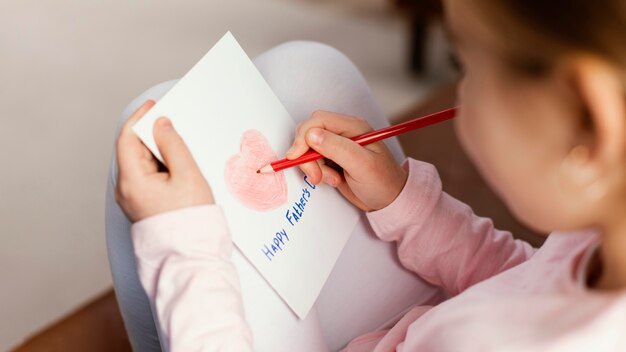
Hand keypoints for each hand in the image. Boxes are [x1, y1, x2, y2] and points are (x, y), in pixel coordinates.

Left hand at [115, 100, 213, 222]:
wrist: (192, 256)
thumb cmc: (190, 221)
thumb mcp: (187, 175)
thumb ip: (173, 145)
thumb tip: (161, 125)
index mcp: (131, 181)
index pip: (127, 139)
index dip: (140, 119)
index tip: (153, 106)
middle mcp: (126, 191)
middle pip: (133, 151)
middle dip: (152, 135)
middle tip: (173, 123)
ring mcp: (134, 200)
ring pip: (142, 164)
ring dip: (158, 151)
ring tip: (180, 146)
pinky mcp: (144, 205)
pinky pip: (148, 178)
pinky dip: (161, 166)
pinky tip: (177, 166)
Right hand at [286, 111, 406, 211]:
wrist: (389, 201)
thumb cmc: (383, 182)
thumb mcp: (362, 165)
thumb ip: (337, 148)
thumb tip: (311, 135)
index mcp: (353, 127)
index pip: (318, 121)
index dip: (303, 137)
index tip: (296, 157)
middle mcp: (343, 133)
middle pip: (309, 133)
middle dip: (307, 155)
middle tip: (316, 175)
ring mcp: (337, 146)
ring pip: (309, 149)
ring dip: (314, 167)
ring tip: (332, 179)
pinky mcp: (333, 159)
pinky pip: (314, 161)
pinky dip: (317, 172)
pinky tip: (333, 180)